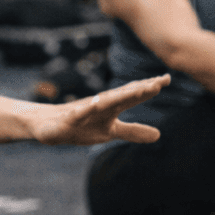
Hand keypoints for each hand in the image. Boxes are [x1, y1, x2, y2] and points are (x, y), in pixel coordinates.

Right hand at [31, 75, 169, 145]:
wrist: (48, 125)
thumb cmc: (81, 126)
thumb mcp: (110, 131)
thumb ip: (133, 131)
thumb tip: (159, 135)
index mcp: (112, 107)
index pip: (133, 95)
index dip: (149, 88)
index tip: (166, 79)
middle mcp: (100, 105)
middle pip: (122, 96)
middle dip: (139, 90)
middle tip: (157, 83)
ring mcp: (85, 111)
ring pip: (104, 102)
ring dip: (120, 96)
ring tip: (136, 91)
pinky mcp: (69, 119)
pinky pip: (79, 114)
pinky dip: (87, 109)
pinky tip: (95, 104)